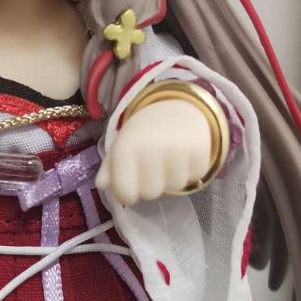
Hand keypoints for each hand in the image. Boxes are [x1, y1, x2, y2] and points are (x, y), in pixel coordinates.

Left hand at [97, 97, 213, 205]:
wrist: (177, 104)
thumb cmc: (145, 132)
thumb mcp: (123, 144)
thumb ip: (109, 167)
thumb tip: (101, 185)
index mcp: (127, 148)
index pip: (125, 193)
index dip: (128, 195)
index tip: (131, 189)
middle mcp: (151, 149)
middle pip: (151, 194)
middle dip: (152, 185)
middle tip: (153, 168)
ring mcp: (177, 151)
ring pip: (175, 187)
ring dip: (172, 177)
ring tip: (170, 159)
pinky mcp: (199, 151)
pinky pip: (195, 177)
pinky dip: (191, 170)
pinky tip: (185, 155)